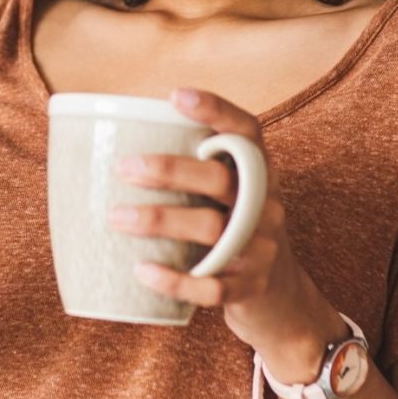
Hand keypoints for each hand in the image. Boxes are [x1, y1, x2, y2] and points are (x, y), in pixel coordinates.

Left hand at [109, 88, 345, 375]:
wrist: (283, 302)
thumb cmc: (237, 237)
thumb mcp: (232, 201)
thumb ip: (196, 176)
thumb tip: (114, 148)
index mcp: (259, 176)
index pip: (248, 132)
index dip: (217, 110)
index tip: (176, 96)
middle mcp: (266, 206)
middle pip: (222, 180)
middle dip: (171, 170)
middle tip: (123, 167)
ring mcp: (262, 248)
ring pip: (213, 229)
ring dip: (161, 220)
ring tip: (116, 217)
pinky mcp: (251, 288)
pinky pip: (213, 286)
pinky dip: (175, 280)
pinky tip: (142, 271)